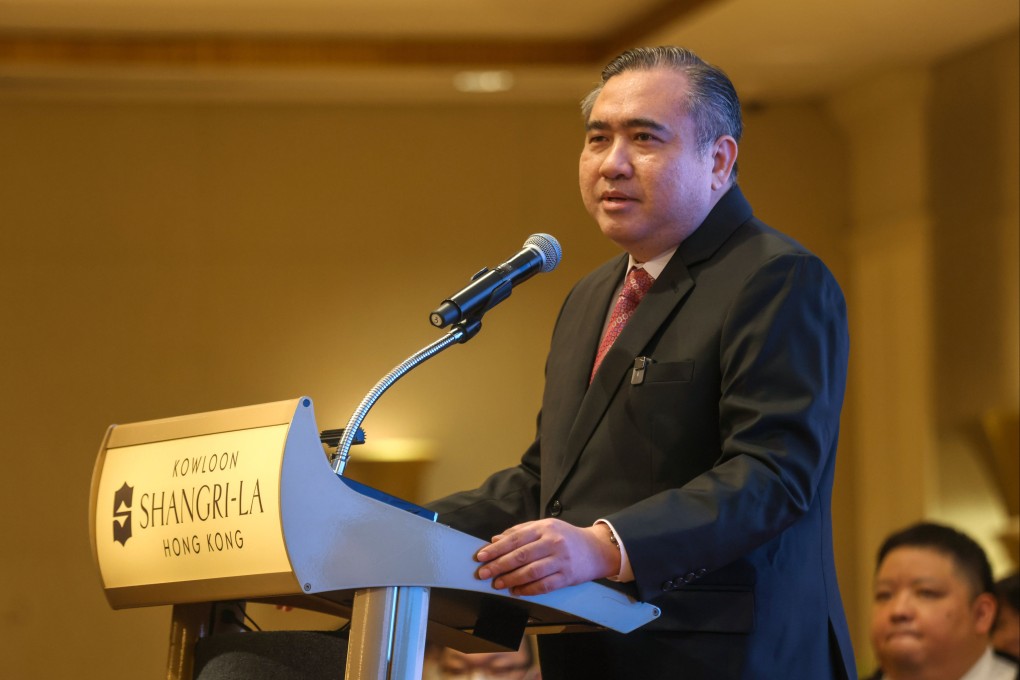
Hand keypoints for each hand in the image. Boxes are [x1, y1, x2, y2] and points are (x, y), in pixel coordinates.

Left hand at [474, 519, 620, 595]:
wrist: (596, 549)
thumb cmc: (565, 537)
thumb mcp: (545, 527)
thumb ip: (520, 531)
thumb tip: (495, 540)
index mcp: (545, 527)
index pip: (515, 539)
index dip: (496, 549)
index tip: (481, 556)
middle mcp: (553, 542)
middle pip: (521, 556)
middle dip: (499, 565)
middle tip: (483, 573)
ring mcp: (561, 560)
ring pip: (531, 572)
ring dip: (511, 579)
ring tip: (497, 584)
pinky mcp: (567, 577)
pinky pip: (544, 585)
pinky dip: (528, 590)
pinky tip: (516, 591)